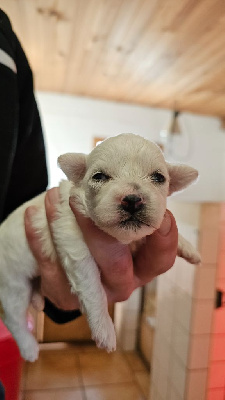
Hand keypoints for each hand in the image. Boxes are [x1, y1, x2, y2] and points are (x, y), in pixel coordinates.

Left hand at [25, 187, 177, 309]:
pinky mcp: (63, 290)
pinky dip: (39, 238)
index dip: (164, 238)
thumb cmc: (114, 235)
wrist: (80, 261)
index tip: (160, 212)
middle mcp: (121, 281)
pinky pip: (49, 265)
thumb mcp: (133, 219)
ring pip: (77, 264)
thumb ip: (151, 199)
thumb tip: (189, 174)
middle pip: (116, 263)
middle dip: (99, 232)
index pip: (162, 259)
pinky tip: (34, 212)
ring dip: (62, 226)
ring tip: (54, 194)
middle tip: (80, 198)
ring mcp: (92, 289)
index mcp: (143, 266)